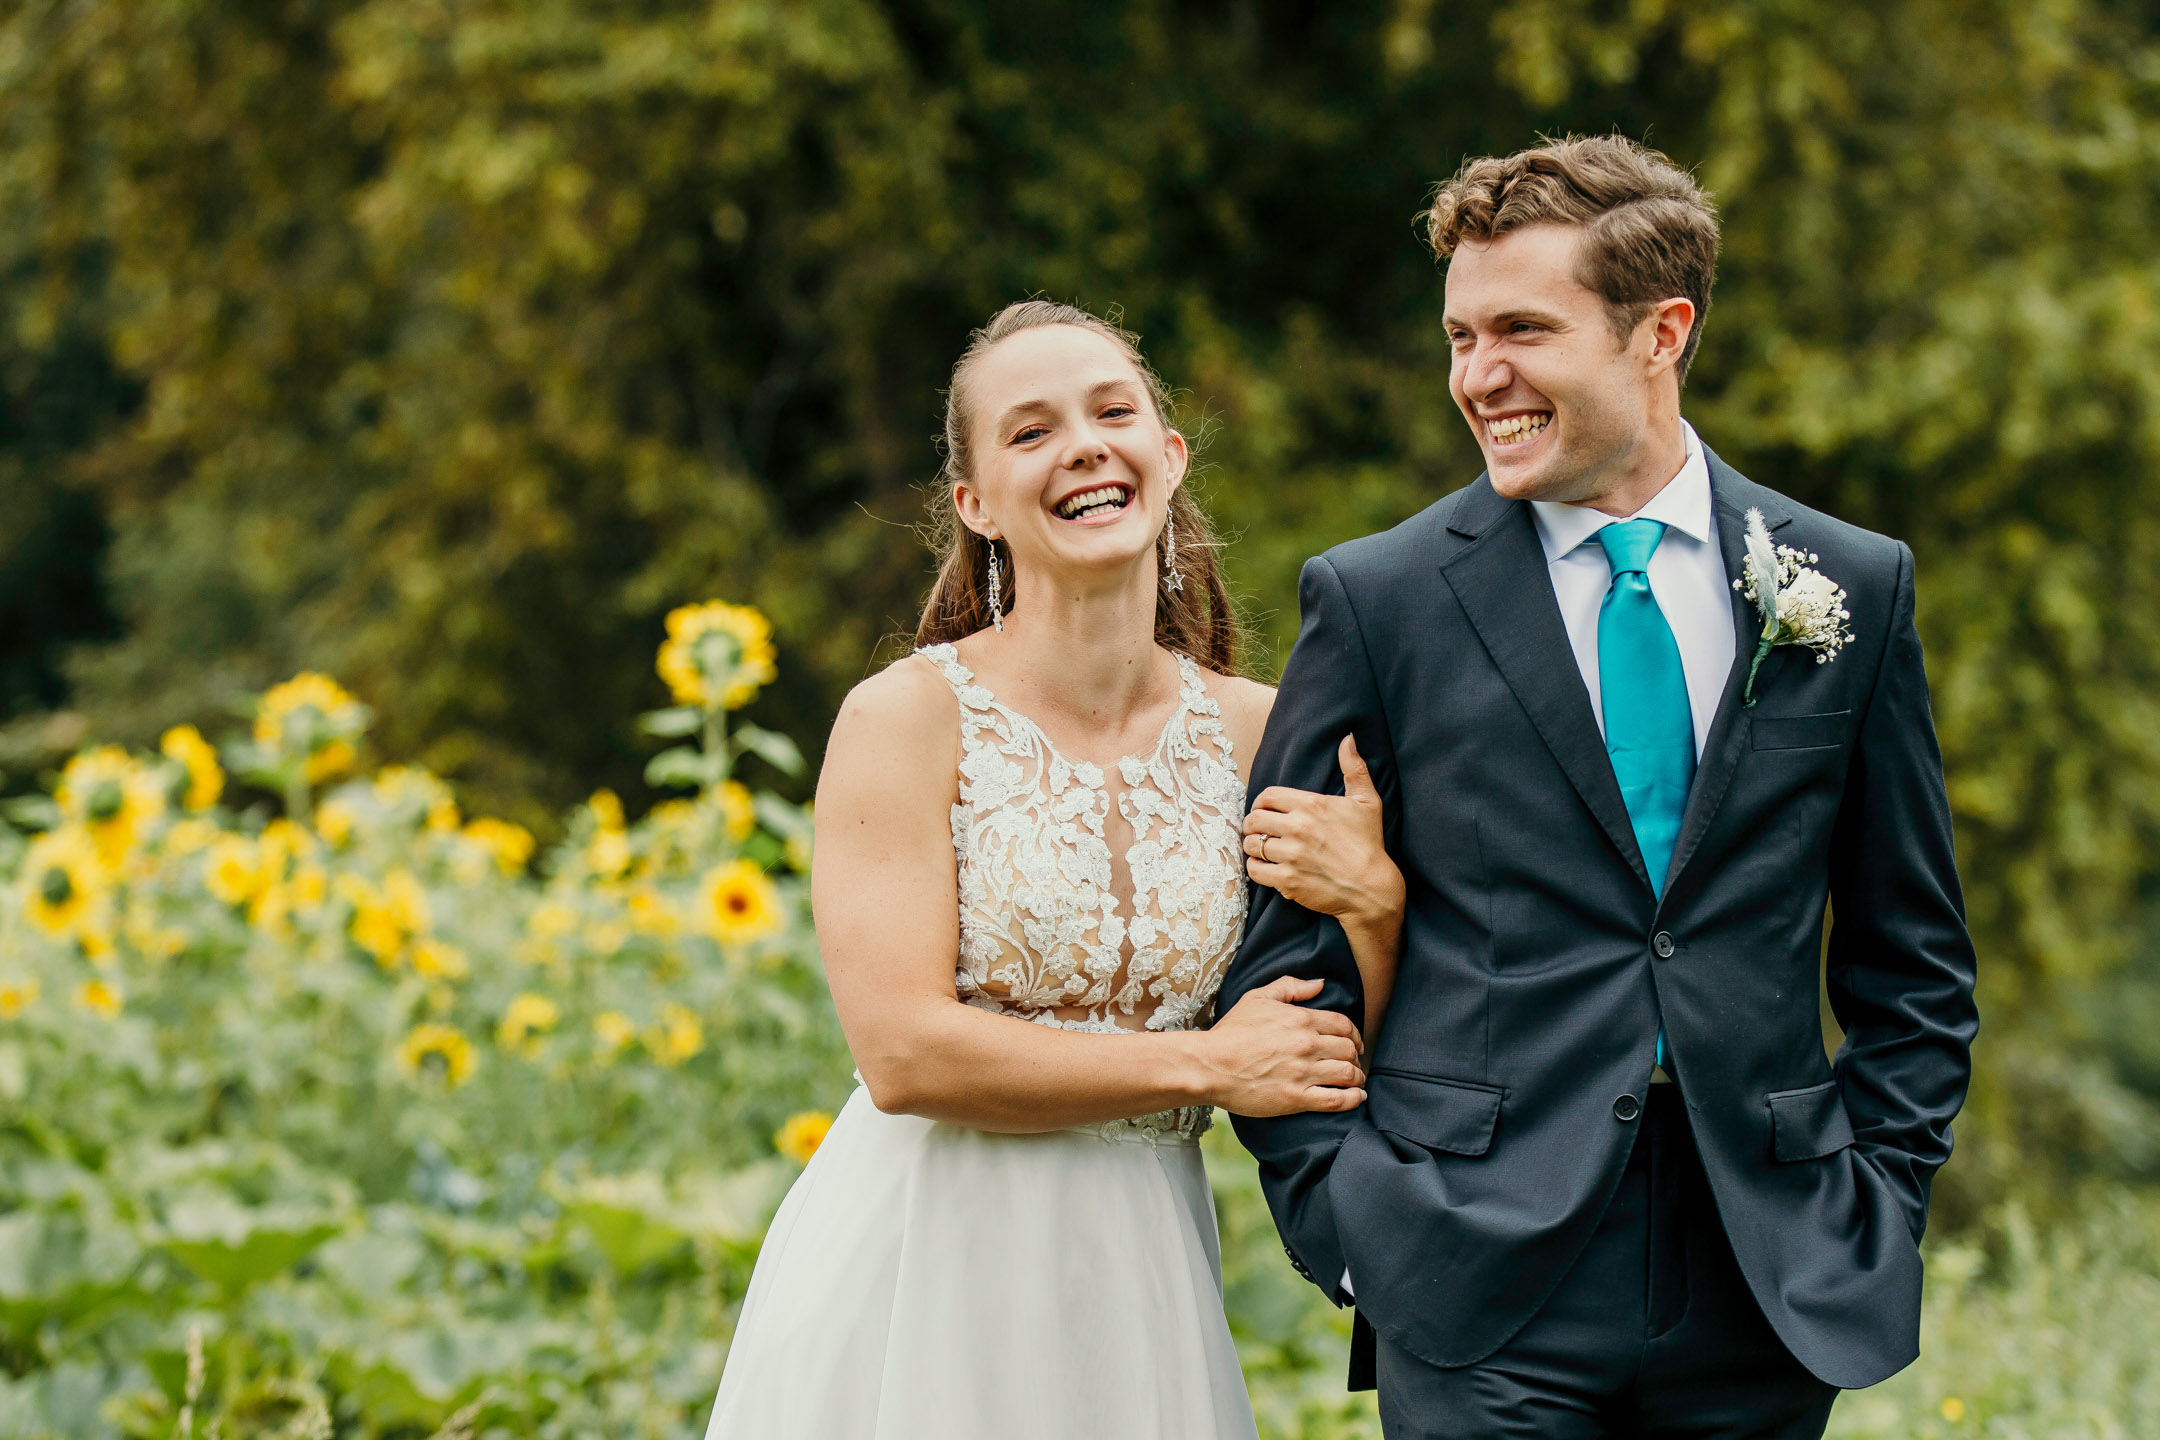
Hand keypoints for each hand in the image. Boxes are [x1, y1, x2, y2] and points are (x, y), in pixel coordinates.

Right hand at [1195, 975, 1365, 1116]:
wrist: (1209, 1065)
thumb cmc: (1230, 1032)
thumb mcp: (1257, 998)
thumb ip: (1290, 987)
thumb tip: (1320, 984)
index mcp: (1301, 1019)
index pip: (1343, 1025)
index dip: (1355, 1034)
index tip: (1355, 1043)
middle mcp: (1307, 1045)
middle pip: (1349, 1050)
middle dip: (1356, 1057)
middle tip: (1354, 1063)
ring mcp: (1303, 1072)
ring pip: (1347, 1074)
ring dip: (1357, 1078)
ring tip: (1356, 1081)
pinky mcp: (1296, 1098)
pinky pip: (1336, 1100)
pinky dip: (1352, 1099)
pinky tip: (1357, 1098)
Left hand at [1243, 735, 1404, 927]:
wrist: (1372, 888)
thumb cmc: (1369, 844)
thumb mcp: (1367, 802)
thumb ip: (1354, 768)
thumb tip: (1348, 738)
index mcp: (1312, 805)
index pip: (1267, 796)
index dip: (1261, 803)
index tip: (1264, 811)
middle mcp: (1298, 827)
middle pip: (1254, 819)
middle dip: (1252, 824)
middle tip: (1258, 830)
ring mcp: (1291, 855)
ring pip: (1251, 844)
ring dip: (1252, 846)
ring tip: (1260, 848)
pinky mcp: (1287, 880)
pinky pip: (1254, 870)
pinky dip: (1255, 868)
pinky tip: (1264, 867)